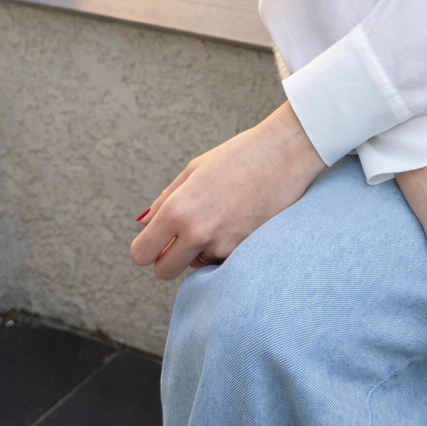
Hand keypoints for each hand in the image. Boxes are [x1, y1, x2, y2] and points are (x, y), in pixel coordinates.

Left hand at [130, 101, 325, 280]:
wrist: (285, 154)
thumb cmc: (239, 155)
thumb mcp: (194, 169)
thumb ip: (165, 200)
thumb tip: (144, 224)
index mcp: (178, 208)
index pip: (141, 254)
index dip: (147, 248)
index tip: (158, 240)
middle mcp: (197, 232)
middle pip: (163, 271)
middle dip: (169, 258)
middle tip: (184, 237)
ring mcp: (223, 245)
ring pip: (195, 266)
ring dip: (200, 253)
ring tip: (220, 220)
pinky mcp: (245, 251)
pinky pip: (222, 263)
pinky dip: (224, 250)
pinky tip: (236, 224)